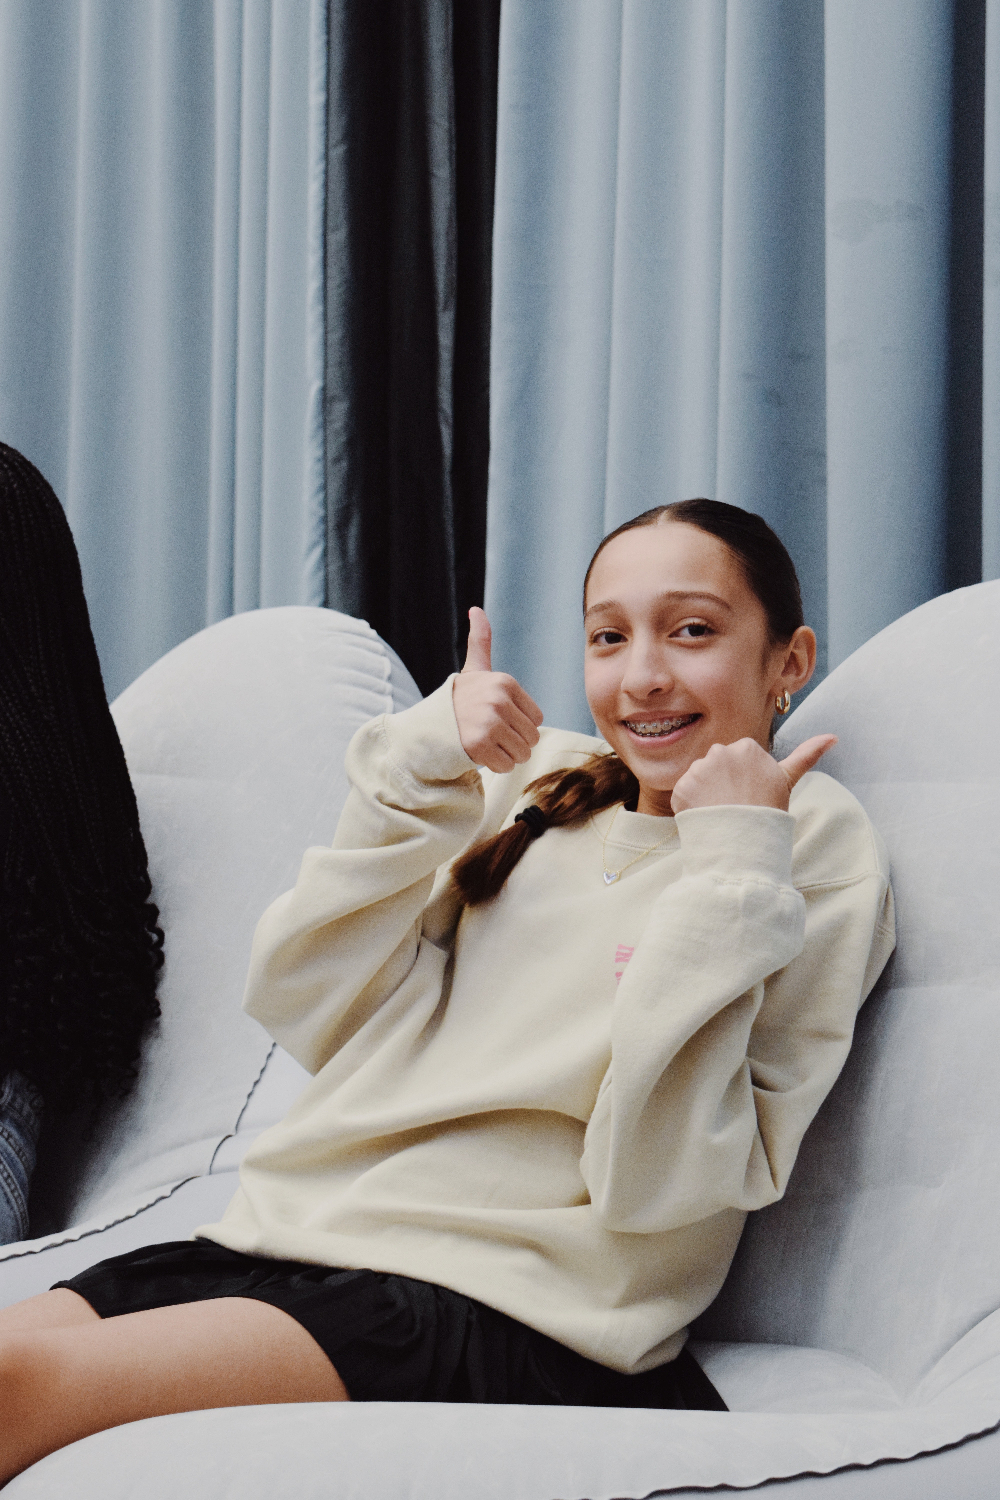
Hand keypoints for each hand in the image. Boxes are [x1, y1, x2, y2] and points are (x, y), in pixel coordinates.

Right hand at [452, 608, 543, 771]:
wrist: (429, 726)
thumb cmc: (459, 700)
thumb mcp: (474, 670)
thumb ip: (481, 641)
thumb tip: (476, 610)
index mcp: (504, 682)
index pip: (537, 719)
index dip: (519, 725)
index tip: (497, 718)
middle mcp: (498, 700)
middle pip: (532, 738)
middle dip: (514, 742)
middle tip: (490, 734)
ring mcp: (489, 722)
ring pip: (522, 754)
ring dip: (506, 755)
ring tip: (486, 743)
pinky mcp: (479, 745)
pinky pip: (506, 765)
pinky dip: (495, 766)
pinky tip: (479, 754)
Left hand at [669, 734, 837, 813]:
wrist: (745, 841)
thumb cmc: (769, 811)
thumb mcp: (787, 780)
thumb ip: (807, 755)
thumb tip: (834, 737)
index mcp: (747, 746)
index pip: (737, 758)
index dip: (742, 778)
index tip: (750, 793)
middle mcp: (721, 751)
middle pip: (716, 765)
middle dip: (722, 782)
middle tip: (735, 805)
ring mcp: (700, 768)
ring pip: (699, 779)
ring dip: (705, 793)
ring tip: (721, 812)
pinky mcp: (682, 786)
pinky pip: (684, 793)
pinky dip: (690, 806)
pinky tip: (705, 816)